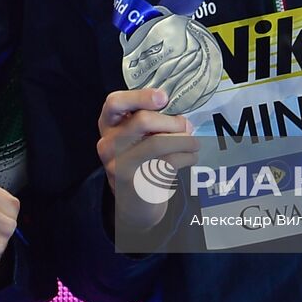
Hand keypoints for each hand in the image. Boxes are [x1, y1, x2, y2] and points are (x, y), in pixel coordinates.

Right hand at [97, 89, 198, 232]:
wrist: (134, 204)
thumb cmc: (140, 161)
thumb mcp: (135, 138)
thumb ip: (150, 122)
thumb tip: (181, 117)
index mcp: (108, 125)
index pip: (114, 102)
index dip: (140, 96)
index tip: (163, 97)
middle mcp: (108, 143)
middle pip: (142, 120)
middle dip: (172, 121)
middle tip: (187, 125)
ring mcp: (119, 165)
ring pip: (158, 142)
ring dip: (184, 139)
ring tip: (194, 143)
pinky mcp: (136, 183)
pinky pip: (168, 162)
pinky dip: (187, 156)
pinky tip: (191, 156)